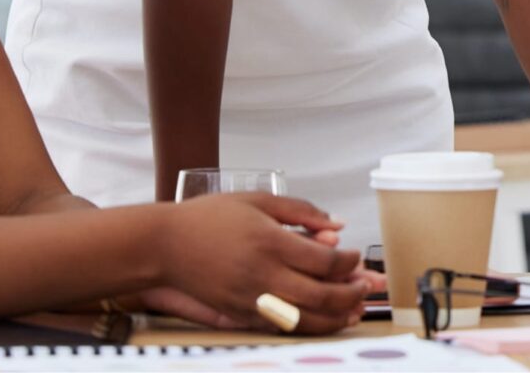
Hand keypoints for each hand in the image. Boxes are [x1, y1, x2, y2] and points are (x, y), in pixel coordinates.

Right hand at [156, 193, 370, 333]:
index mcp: (270, 242)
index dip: (349, 262)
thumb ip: (301, 211)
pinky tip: (322, 321)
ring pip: (304, 320)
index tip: (355, 256)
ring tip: (353, 311)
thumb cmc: (211, 218)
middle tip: (365, 287)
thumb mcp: (258, 201)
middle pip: (320, 295)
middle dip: (350, 294)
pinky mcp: (239, 314)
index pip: (325, 260)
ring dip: (335, 318)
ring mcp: (250, 299)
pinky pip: (280, 327)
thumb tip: (338, 224)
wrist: (164, 246)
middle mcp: (262, 275)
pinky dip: (306, 327)